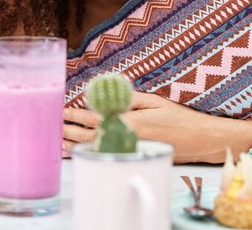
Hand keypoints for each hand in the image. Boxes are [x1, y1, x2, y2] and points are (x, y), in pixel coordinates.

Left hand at [62, 92, 227, 162]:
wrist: (198, 138)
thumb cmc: (178, 117)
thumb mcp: (154, 100)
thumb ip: (129, 99)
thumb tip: (106, 95)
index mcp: (131, 122)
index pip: (97, 118)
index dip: (77, 114)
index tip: (62, 110)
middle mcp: (127, 139)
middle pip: (92, 136)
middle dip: (70, 130)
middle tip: (54, 126)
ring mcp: (130, 150)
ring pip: (97, 148)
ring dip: (76, 144)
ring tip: (59, 141)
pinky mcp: (134, 156)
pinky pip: (107, 154)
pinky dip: (91, 152)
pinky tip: (81, 151)